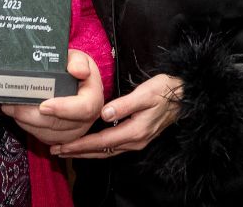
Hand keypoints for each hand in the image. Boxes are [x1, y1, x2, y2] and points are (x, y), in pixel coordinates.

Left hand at [0, 48, 103, 144]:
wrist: (75, 80)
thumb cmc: (75, 68)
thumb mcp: (78, 58)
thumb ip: (77, 61)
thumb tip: (78, 70)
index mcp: (94, 97)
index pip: (84, 108)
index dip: (63, 109)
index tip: (43, 105)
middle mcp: (88, 118)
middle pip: (60, 125)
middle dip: (33, 116)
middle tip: (13, 105)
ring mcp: (76, 130)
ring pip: (51, 135)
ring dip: (28, 123)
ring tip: (10, 108)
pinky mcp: (63, 137)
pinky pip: (46, 138)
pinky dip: (30, 128)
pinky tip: (18, 116)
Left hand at [50, 73, 181, 157]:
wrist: (185, 96)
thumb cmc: (164, 91)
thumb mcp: (145, 93)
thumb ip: (124, 104)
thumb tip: (104, 114)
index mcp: (135, 131)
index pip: (101, 142)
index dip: (80, 145)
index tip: (62, 146)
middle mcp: (135, 141)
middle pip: (101, 151)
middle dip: (78, 152)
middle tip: (57, 151)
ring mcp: (137, 141)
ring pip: (107, 151)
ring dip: (86, 152)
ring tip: (67, 150)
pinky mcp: (138, 136)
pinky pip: (113, 147)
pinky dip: (98, 148)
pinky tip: (89, 145)